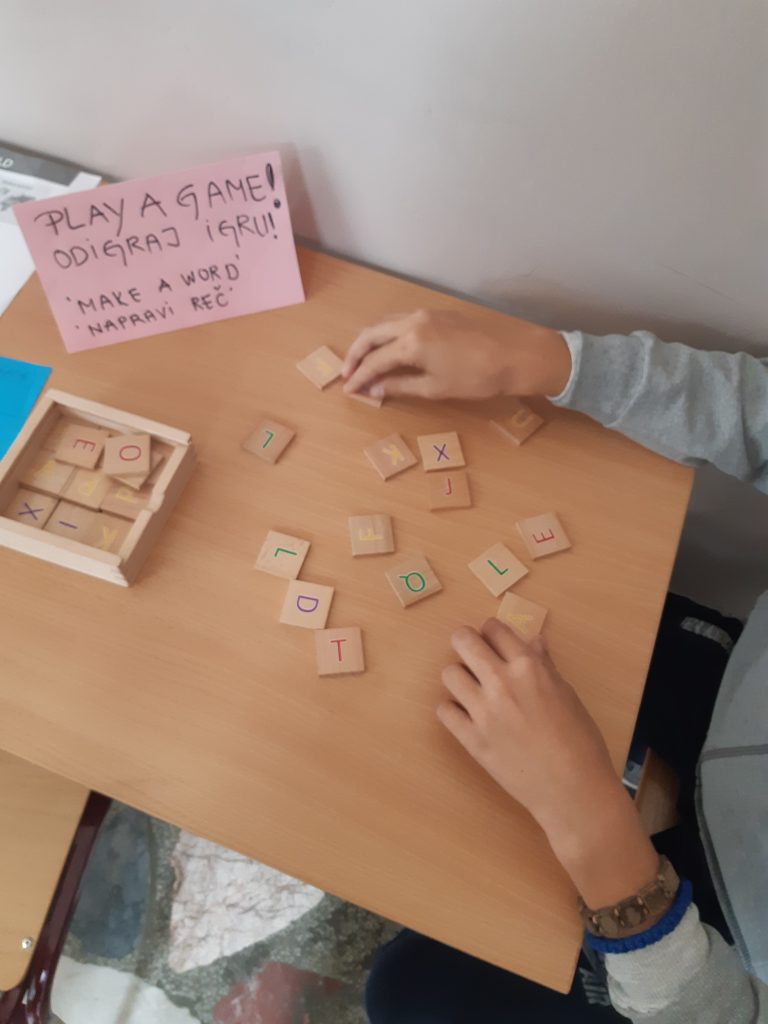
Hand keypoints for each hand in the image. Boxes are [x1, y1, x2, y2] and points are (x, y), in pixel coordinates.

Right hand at [342, 309, 570, 400]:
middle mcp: (412, 322)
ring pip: (385, 322)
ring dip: (370, 340)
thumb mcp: (434, 387)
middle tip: (348, 373)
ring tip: (364, 360)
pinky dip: (387, 332)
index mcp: (410, 342)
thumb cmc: (476, 378)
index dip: (358, 376)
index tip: (348, 389)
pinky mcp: (437, 313)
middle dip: (355, 353)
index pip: (374, 360)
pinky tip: (388, 347)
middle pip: (371, 333)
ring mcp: (425, 314)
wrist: (514, 355)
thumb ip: (399, 385)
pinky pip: (400, 318)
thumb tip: (374, 388)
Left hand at [440, 620, 659, 907]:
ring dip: (459, 677)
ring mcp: (483, 711)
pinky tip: (465, 716)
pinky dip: (453, 710)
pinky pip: (444, 711)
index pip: (495, 629)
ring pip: (449, 674)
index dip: (491, 631)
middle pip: (463, 642)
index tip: (492, 640)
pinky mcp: (471, 739)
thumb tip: (533, 641)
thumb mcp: (567, 695)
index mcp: (529, 668)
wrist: (573, 791)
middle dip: (465, 642)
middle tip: (471, 653)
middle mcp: (501, 682)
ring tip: (471, 689)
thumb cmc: (580, 741)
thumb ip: (544, 666)